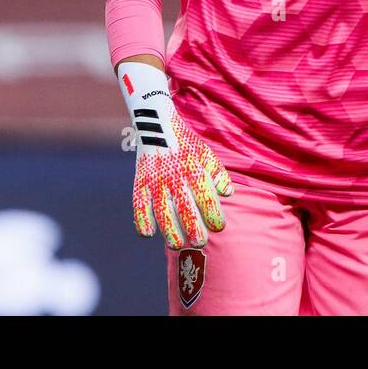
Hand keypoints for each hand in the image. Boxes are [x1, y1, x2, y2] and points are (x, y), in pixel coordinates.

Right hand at [119, 61, 233, 248]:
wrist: (157, 123)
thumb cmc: (187, 143)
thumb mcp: (206, 153)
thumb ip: (218, 173)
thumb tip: (229, 194)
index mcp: (193, 168)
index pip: (205, 195)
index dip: (213, 213)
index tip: (220, 227)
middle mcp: (174, 175)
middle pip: (184, 206)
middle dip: (194, 227)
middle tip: (201, 243)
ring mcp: (154, 179)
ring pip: (161, 210)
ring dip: (169, 230)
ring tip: (178, 245)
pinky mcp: (139, 181)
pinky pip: (138, 204)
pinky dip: (141, 219)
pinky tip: (147, 234)